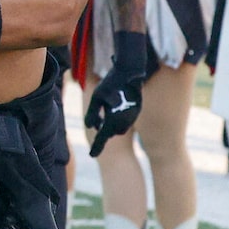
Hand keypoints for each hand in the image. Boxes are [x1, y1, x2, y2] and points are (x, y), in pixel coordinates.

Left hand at [84, 32, 149, 152]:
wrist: (130, 72)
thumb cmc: (110, 84)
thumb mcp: (96, 98)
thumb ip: (92, 114)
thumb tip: (91, 126)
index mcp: (113, 119)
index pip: (102, 137)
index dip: (96, 147)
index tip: (91, 155)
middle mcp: (124, 121)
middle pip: (111, 132)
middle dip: (104, 129)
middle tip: (98, 119)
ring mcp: (133, 116)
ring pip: (120, 128)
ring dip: (112, 124)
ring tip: (107, 110)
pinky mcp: (137, 111)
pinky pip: (126, 121)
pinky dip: (119, 118)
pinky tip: (116, 106)